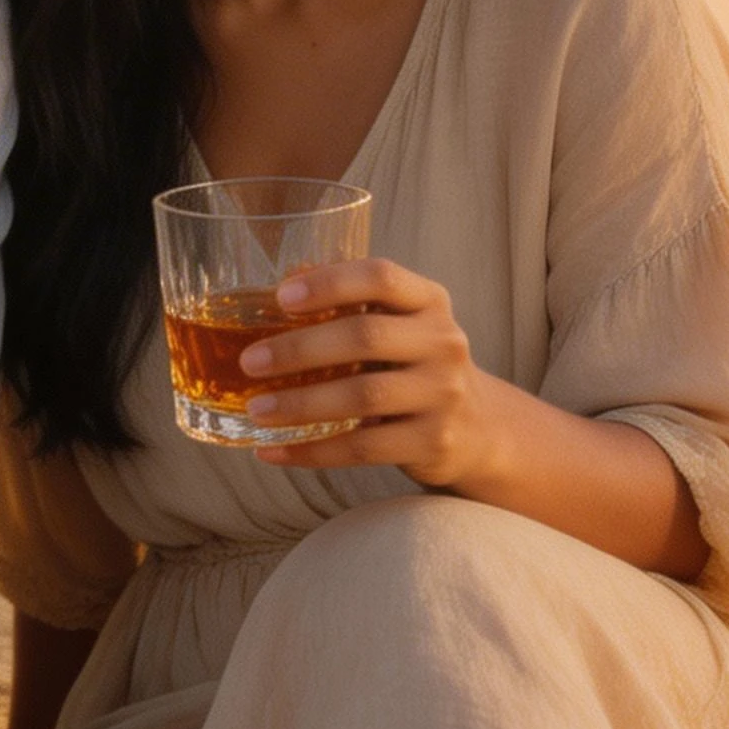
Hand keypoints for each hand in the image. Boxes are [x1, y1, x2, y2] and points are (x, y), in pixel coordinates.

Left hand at [237, 258, 498, 484]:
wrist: (477, 428)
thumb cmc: (411, 363)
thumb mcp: (395, 324)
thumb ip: (348, 304)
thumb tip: (279, 286)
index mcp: (428, 301)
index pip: (380, 277)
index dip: (329, 282)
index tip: (280, 297)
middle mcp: (443, 342)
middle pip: (365, 337)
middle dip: (300, 349)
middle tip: (250, 362)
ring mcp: (443, 395)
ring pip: (363, 397)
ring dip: (301, 404)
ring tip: (256, 410)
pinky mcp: (434, 443)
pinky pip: (364, 449)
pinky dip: (313, 451)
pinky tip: (272, 450)